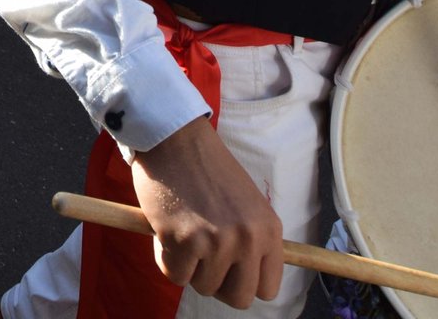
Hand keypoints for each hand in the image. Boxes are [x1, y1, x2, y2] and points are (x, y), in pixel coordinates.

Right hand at [131, 116, 283, 307]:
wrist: (177, 139)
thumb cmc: (209, 170)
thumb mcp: (247, 203)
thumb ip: (251, 238)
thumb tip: (250, 279)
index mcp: (269, 227)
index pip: (269, 288)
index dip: (246, 282)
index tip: (232, 271)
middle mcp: (249, 237)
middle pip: (239, 298)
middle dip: (219, 283)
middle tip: (206, 256)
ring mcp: (218, 241)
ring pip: (204, 287)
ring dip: (191, 266)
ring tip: (188, 228)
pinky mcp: (185, 242)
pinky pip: (175, 276)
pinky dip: (168, 258)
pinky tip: (170, 227)